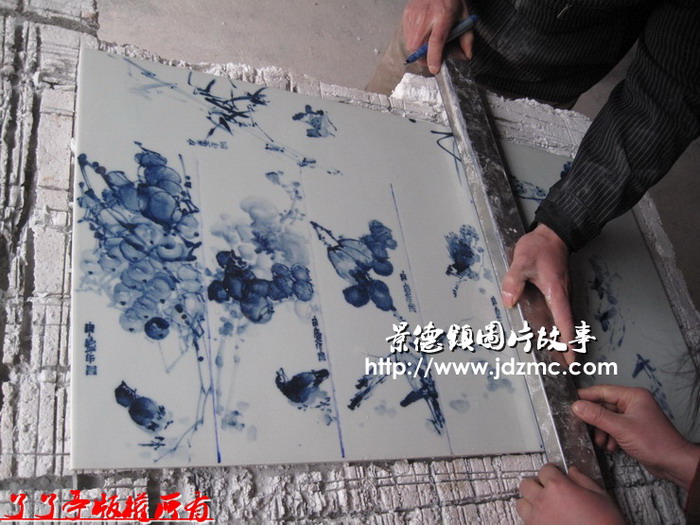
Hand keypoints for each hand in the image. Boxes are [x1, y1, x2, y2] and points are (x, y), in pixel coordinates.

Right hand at [402, 0, 472, 73]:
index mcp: (443, 16)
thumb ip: (467, 37)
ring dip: (418, 51)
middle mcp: (426, 16)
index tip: (435, 68)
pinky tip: (422, 36)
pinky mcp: (407, 15)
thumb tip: (466, 55)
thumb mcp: (464, 15)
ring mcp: (414, 15)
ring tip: (427, 47)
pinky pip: (407, 36)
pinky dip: (413, 41)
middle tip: (431, 59)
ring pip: (410, 43)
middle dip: (423, 58)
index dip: (434, 58)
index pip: (436, 41)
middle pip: (417, 46)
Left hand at [501, 223, 574, 364]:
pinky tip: (552, 333)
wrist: (552, 234)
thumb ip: (514, 281)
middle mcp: (562, 295)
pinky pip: (560, 312)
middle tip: (568, 366)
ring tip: (561, 356)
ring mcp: (561, 293)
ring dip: (565, 338)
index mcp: (556, 292)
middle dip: (569, 346)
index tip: (572, 358)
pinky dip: (560, 326)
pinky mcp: (557, 290)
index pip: (564, 321)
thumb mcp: (522, 262)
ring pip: (564, 320)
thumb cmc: (539, 247)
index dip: (568, 341)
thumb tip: (509, 301)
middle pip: (568, 326)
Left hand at [517, 464, 624, 524]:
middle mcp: (543, 501)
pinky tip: (544, 519)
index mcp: (558, 487)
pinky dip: (532, 518)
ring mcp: (537, 519)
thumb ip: (582, 479)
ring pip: (521, 503)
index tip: (555, 473)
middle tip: (546, 487)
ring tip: (542, 504)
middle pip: (526, 484)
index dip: (552, 470)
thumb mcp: (600, 496)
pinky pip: (526, 521)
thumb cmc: (605, 524)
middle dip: (536, 484)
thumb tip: (573, 472)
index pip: (545, 469)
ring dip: (530, 502)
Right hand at [574, 385, 699, 489]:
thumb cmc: (655, 443)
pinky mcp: (634, 429)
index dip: (585, 396)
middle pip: (604, 406)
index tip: (570, 401)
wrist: (673, 464)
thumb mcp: (620, 428)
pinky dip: (610, 436)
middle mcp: (633, 403)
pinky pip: (614, 428)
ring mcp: (634, 416)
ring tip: (601, 441)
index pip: (602, 391)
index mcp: (633, 396)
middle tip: (582, 426)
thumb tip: (577, 406)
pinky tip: (611, 446)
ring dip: (602, 431)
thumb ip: (597, 416)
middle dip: (595, 420)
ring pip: (608, 419)